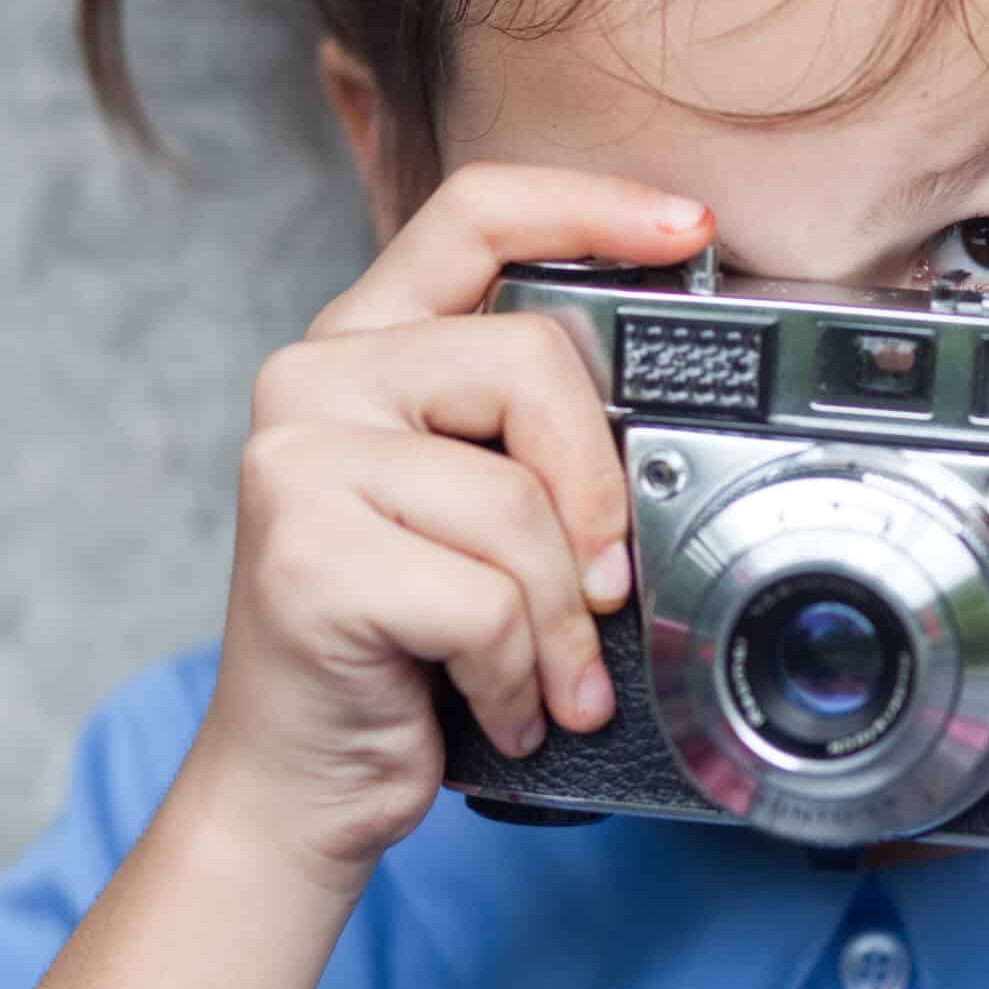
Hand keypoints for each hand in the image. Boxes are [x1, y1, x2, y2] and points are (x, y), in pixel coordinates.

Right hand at [172, 162, 715, 891]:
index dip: (591, 203)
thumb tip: (673, 415)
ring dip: (561, 620)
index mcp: (368, 343)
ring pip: (517, 502)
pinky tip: (500, 705)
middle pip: (531, 360)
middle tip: (608, 586)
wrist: (298, 784)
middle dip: (600, 490)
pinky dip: (520, 673)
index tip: (691, 228)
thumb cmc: (407, 645)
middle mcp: (317, 378)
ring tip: (546, 676)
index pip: (476, 211)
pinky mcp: (303, 553)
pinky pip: (487, 600)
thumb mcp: (480, 513)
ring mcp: (297, 460)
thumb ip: (537, 437)